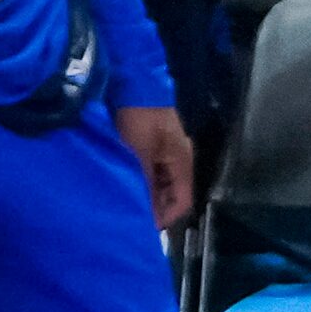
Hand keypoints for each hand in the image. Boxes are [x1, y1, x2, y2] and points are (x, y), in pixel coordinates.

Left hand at [116, 105, 195, 228]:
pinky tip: (127, 184)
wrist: (134, 85)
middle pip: (173, 194)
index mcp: (183, 162)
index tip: (144, 227)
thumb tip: (146, 214)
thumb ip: (146, 184)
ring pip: (162, 184)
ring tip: (127, 202)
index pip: (183, 201)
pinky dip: (143, 181)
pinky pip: (153, 172)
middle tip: (131, 216)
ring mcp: (167, 152)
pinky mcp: (155, 147)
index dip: (166, 217)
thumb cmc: (140, 120)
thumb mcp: (140, 154)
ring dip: (148, 194)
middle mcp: (179, 160)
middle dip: (156, 207)